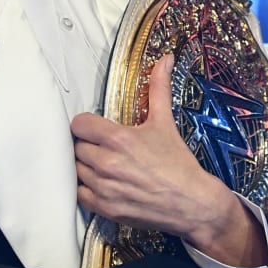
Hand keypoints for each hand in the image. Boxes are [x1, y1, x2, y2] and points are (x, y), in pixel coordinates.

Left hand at [71, 54, 262, 265]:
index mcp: (120, 139)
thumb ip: (159, 89)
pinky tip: (99, 183)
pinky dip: (85, 189)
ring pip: (75, 170)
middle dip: (86, 145)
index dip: (86, 125)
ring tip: (100, 165)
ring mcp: (105, 188)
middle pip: (75, 147)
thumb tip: (165, 59)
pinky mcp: (105, 208)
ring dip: (84, 166)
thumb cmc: (178, 163)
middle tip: (100, 147)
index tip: (95, 129)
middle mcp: (108, 163)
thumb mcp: (165, 123)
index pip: (79, 124)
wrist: (192, 203)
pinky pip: (79, 194)